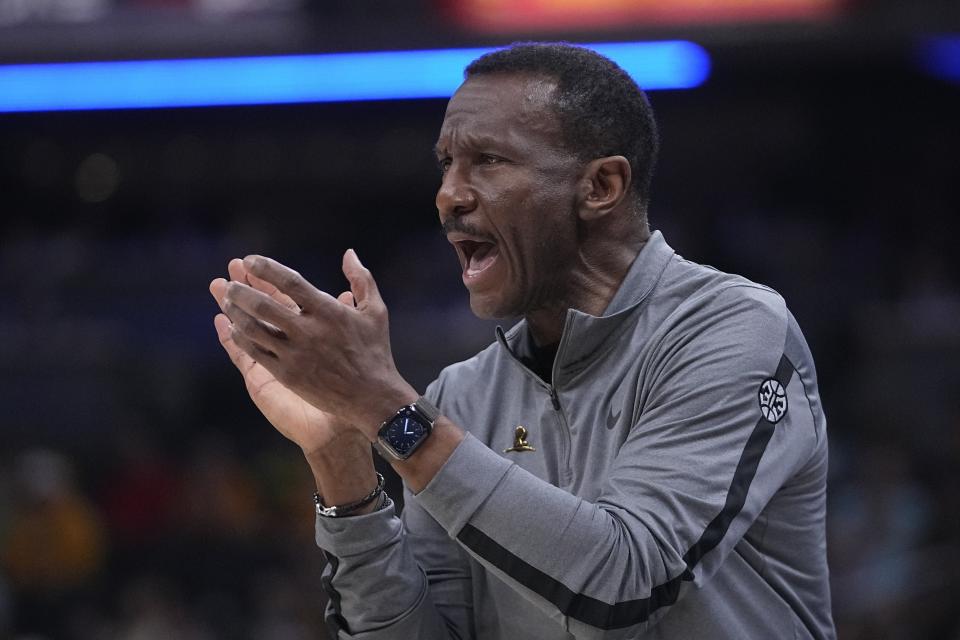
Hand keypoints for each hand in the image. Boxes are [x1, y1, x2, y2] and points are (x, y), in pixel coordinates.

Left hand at [217, 250, 417, 439]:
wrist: (372, 398)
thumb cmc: (375, 351)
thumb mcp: (376, 311)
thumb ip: (362, 279)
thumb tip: (349, 253)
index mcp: (329, 311)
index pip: (290, 282)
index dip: (266, 269)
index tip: (250, 260)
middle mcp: (309, 332)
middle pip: (264, 306)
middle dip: (241, 291)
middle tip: (230, 283)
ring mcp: (295, 355)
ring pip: (254, 329)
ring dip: (236, 313)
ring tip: (227, 301)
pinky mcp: (287, 375)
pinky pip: (256, 352)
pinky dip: (241, 338)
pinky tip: (234, 328)